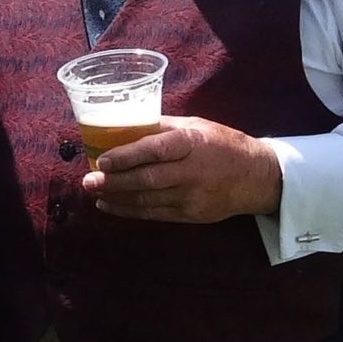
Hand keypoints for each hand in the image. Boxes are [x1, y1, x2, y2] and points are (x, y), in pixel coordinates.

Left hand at [83, 117, 282, 222]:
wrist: (255, 178)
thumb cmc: (222, 144)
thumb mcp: (196, 126)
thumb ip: (162, 128)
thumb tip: (125, 126)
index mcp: (192, 143)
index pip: (156, 150)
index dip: (127, 156)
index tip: (102, 159)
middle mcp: (191, 172)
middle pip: (147, 180)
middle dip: (113, 182)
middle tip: (88, 180)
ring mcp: (191, 197)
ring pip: (146, 200)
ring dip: (116, 197)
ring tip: (94, 191)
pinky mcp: (189, 215)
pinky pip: (153, 214)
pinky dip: (128, 210)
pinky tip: (110, 205)